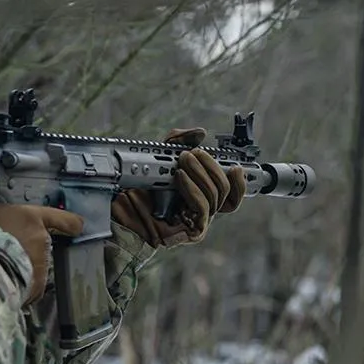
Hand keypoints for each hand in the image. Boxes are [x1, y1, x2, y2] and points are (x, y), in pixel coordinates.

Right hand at [0, 203, 82, 305]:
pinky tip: (3, 289)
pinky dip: (19, 290)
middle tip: (5, 254)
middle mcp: (40, 239)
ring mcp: (40, 264)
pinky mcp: (35, 287)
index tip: (76, 227)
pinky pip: (29, 289)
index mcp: (30, 218)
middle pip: (40, 245)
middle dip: (25, 250)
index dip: (70, 223)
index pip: (61, 218)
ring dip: (19, 270)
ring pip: (33, 268)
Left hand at [110, 127, 245, 247]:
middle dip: (210, 166)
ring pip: (215, 195)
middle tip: (192, 153)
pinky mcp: (194, 231)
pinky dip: (192, 188)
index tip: (235, 165)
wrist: (125, 209)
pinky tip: (180, 176)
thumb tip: (200, 132)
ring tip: (183, 160)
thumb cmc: (143, 187)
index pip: (232, 193)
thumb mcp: (161, 156)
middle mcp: (206, 209)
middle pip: (224, 189)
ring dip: (200, 174)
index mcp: (204, 195)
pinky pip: (202, 207)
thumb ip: (179, 141)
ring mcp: (201, 221)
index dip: (239, 181)